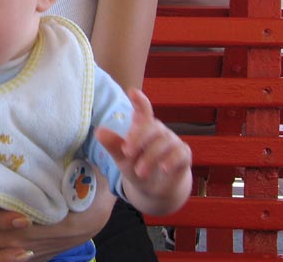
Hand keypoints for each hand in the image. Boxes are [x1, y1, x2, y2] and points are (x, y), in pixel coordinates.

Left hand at [95, 88, 191, 215]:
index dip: (139, 100)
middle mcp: (158, 130)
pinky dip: (172, 160)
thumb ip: (113, 145)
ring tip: (139, 172)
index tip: (132, 91)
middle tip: (126, 153)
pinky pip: (180, 153)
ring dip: (150, 157)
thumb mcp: (122, 158)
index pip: (142, 110)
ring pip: (164, 142)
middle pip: (151, 127)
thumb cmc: (137, 167)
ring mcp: (172, 141)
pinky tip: (163, 168)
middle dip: (138, 139)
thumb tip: (98, 131)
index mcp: (142, 126)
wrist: (154, 190)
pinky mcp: (183, 154)